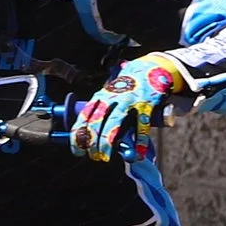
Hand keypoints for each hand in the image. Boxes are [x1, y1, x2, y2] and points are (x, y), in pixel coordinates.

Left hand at [70, 55, 184, 161]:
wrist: (149, 69)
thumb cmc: (126, 87)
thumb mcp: (109, 95)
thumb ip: (101, 112)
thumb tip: (90, 137)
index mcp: (101, 97)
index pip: (84, 117)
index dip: (78, 135)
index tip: (76, 150)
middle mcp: (112, 98)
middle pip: (96, 122)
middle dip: (92, 142)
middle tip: (94, 156)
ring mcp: (129, 101)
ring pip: (114, 124)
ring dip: (108, 143)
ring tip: (106, 157)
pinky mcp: (146, 105)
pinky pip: (141, 125)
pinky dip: (139, 140)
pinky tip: (137, 152)